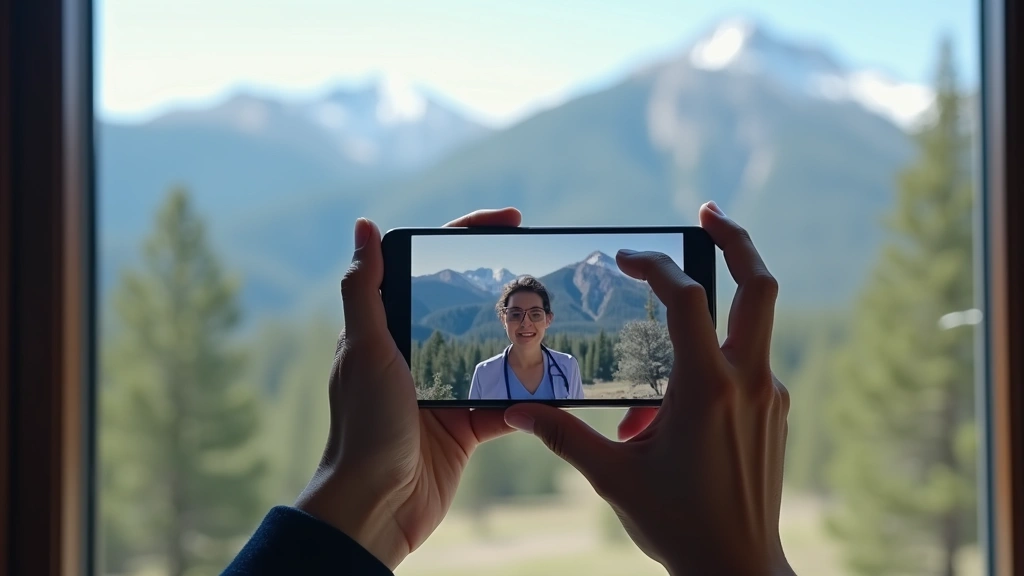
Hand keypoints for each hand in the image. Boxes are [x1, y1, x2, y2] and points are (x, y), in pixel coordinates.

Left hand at [294, 208, 520, 569]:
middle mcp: (413, 354)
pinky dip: (529, 394)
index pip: (428, 263)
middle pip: (467, 301)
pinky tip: (556, 380)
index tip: (511, 218)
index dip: (468, 233)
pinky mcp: (464, 425)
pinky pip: (506, 401)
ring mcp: (441, 389)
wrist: (378, 506)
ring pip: (492, 351)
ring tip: (557, 318)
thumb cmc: (363, 425)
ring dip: (523, 337)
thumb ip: (365, 288)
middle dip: (506, 279)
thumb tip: (365, 223)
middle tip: (544, 263)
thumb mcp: (364, 349)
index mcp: (387, 328)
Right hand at [503, 202, 794, 575]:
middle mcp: (749, 382)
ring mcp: (771, 396)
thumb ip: (563, 434)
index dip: (653, 267)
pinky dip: (715, 362)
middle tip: (707, 213)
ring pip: (755, 324)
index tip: (624, 259)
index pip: (686, 298)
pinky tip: (676, 405)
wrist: (740, 571)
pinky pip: (748, 366)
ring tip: (658, 356)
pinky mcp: (777, 414)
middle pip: (760, 285)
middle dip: (737, 240)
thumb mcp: (613, 478)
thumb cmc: (678, 526)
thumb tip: (514, 410)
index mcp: (707, 388)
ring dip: (716, 310)